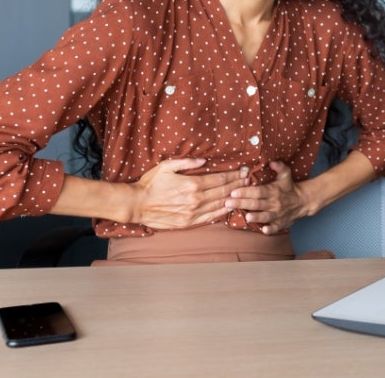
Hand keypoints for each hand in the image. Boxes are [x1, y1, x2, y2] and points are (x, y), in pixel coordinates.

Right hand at [130, 158, 249, 229]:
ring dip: (233, 199)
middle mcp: (195, 200)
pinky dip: (222, 213)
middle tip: (249, 180)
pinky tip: (229, 208)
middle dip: (238, 185)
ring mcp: (192, 213)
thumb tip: (204, 161)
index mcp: (192, 184)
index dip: (234, 175)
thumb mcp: (166, 166)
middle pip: (223, 192)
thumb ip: (187, 163)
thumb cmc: (150, 183)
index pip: (220, 179)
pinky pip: (210, 218)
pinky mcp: (188, 223)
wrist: (136, 205)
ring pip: (219, 206)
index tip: (244, 171)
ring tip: (244, 193)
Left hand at [224, 161, 305, 233]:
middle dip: (242, 204)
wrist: (303, 201)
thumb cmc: (289, 187)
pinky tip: (264, 230)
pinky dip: (271, 229)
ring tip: (246, 217)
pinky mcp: (281, 223)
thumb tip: (272, 162)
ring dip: (256, 217)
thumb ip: (279, 167)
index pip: (258, 191)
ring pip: (265, 216)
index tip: (233, 192)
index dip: (245, 192)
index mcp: (273, 191)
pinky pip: (276, 227)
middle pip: (257, 204)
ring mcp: (278, 214)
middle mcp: (275, 203)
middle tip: (228, 203)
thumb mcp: (286, 174)